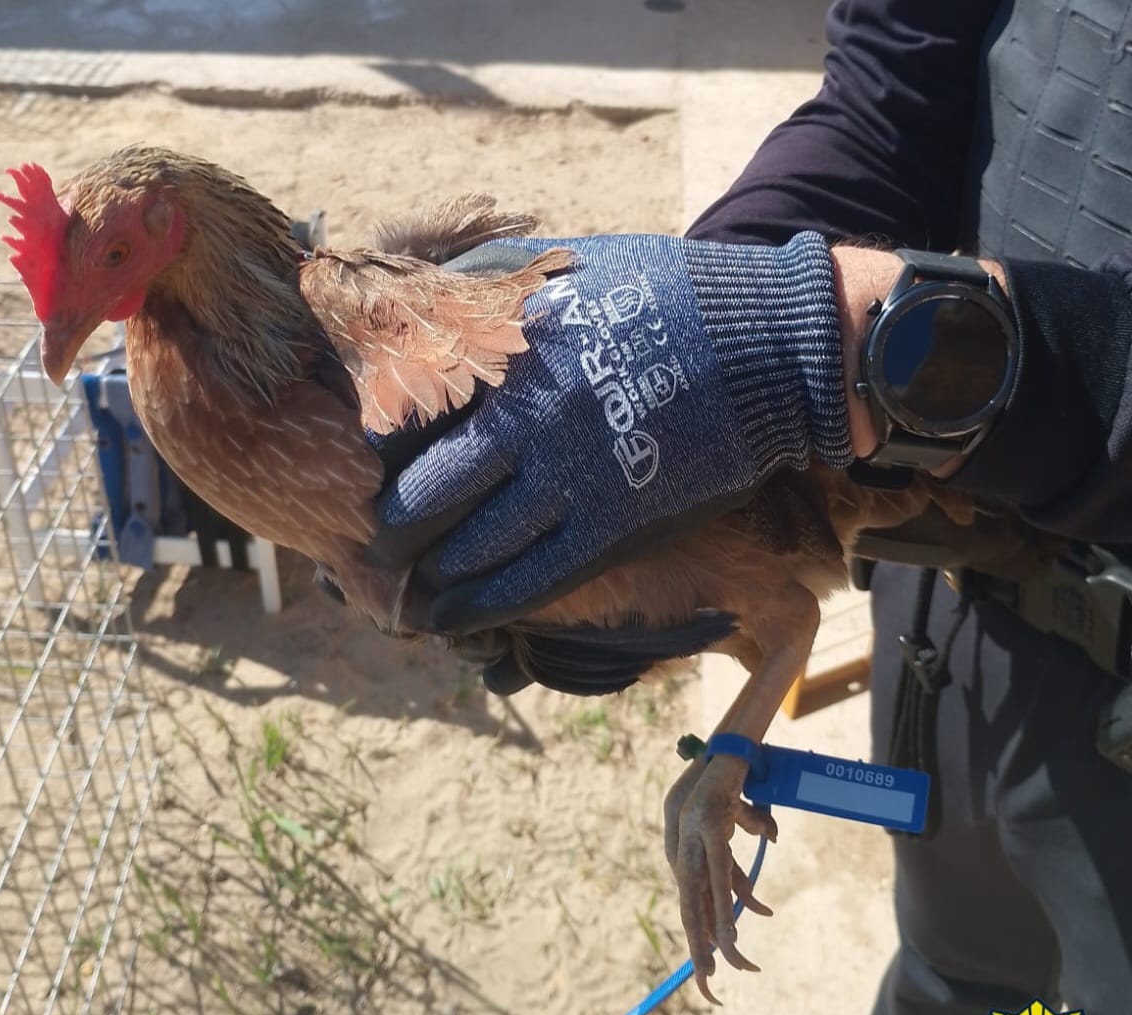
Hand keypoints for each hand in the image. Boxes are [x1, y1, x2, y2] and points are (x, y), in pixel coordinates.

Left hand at [369, 231, 850, 632]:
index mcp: (504, 355)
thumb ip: (477, 284)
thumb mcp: (559, 269)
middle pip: (422, 498)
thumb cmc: (661, 296)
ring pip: (470, 550)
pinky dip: (480, 605)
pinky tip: (453, 617)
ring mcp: (570, 481)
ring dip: (432, 576)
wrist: (767, 345)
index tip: (374, 471)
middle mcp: (525, 423)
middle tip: (377, 547)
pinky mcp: (614, 528)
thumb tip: (407, 300)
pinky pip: (528, 582)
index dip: (377, 458)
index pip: (401, 424)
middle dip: (390, 532)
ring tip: (410, 590)